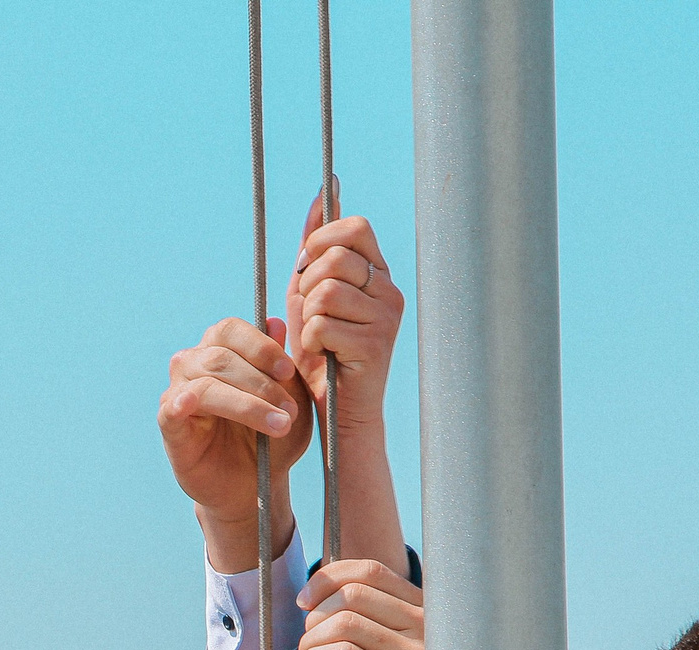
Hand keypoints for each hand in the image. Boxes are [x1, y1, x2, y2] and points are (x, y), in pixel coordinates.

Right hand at [160, 317, 313, 569]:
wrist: (257, 489)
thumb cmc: (272, 440)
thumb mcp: (290, 401)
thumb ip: (282, 365)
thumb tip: (276, 322)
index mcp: (222, 350)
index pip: (231, 330)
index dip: (259, 346)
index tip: (287, 370)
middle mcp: (194, 364)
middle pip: (221, 357)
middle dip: (261, 384)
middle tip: (291, 411)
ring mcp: (179, 393)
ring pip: (206, 382)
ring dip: (246, 403)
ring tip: (278, 425)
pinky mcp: (170, 425)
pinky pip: (172, 408)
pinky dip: (182, 403)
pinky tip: (192, 405)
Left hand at [287, 203, 402, 432]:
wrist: (338, 410)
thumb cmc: (322, 352)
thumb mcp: (311, 290)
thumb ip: (315, 245)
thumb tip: (325, 189)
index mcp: (378, 273)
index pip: (355, 227)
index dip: (321, 242)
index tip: (308, 271)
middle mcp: (390, 289)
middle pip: (335, 257)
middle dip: (308, 285)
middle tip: (314, 316)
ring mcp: (387, 316)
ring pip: (326, 291)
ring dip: (309, 318)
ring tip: (321, 339)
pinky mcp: (377, 343)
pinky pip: (324, 324)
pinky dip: (312, 343)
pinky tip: (326, 357)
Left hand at [297, 558, 425, 649]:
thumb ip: (376, 626)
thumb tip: (318, 599)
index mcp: (427, 614)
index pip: (371, 571)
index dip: (328, 578)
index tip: (305, 601)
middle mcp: (427, 630)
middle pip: (352, 594)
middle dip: (314, 616)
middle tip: (308, 646)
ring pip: (343, 624)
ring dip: (310, 643)